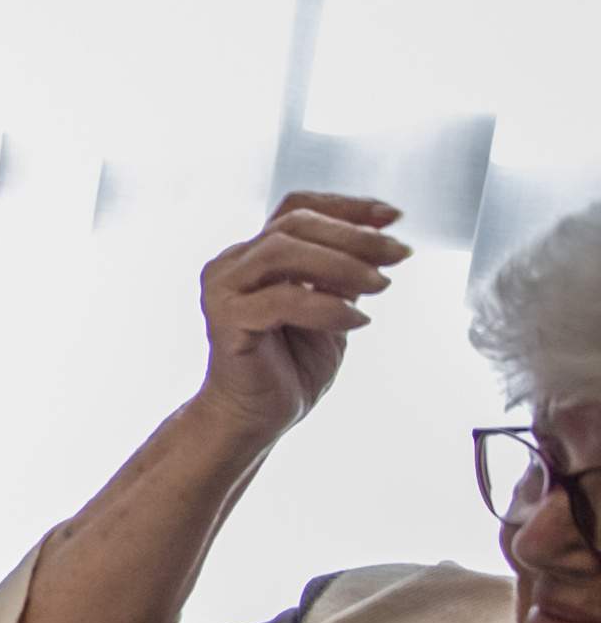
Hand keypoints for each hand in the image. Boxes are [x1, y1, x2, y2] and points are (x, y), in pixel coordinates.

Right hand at [191, 194, 409, 445]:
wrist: (256, 417)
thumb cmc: (288, 366)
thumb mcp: (330, 309)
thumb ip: (342, 276)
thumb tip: (383, 241)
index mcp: (253, 256)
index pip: (297, 209)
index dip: (346, 206)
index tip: (393, 216)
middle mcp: (231, 265)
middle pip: (294, 224)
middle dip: (355, 235)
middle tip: (399, 254)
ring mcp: (223, 290)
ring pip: (283, 251)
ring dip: (342, 264)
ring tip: (381, 284)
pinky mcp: (226, 321)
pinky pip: (282, 300)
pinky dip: (327, 307)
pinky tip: (356, 321)